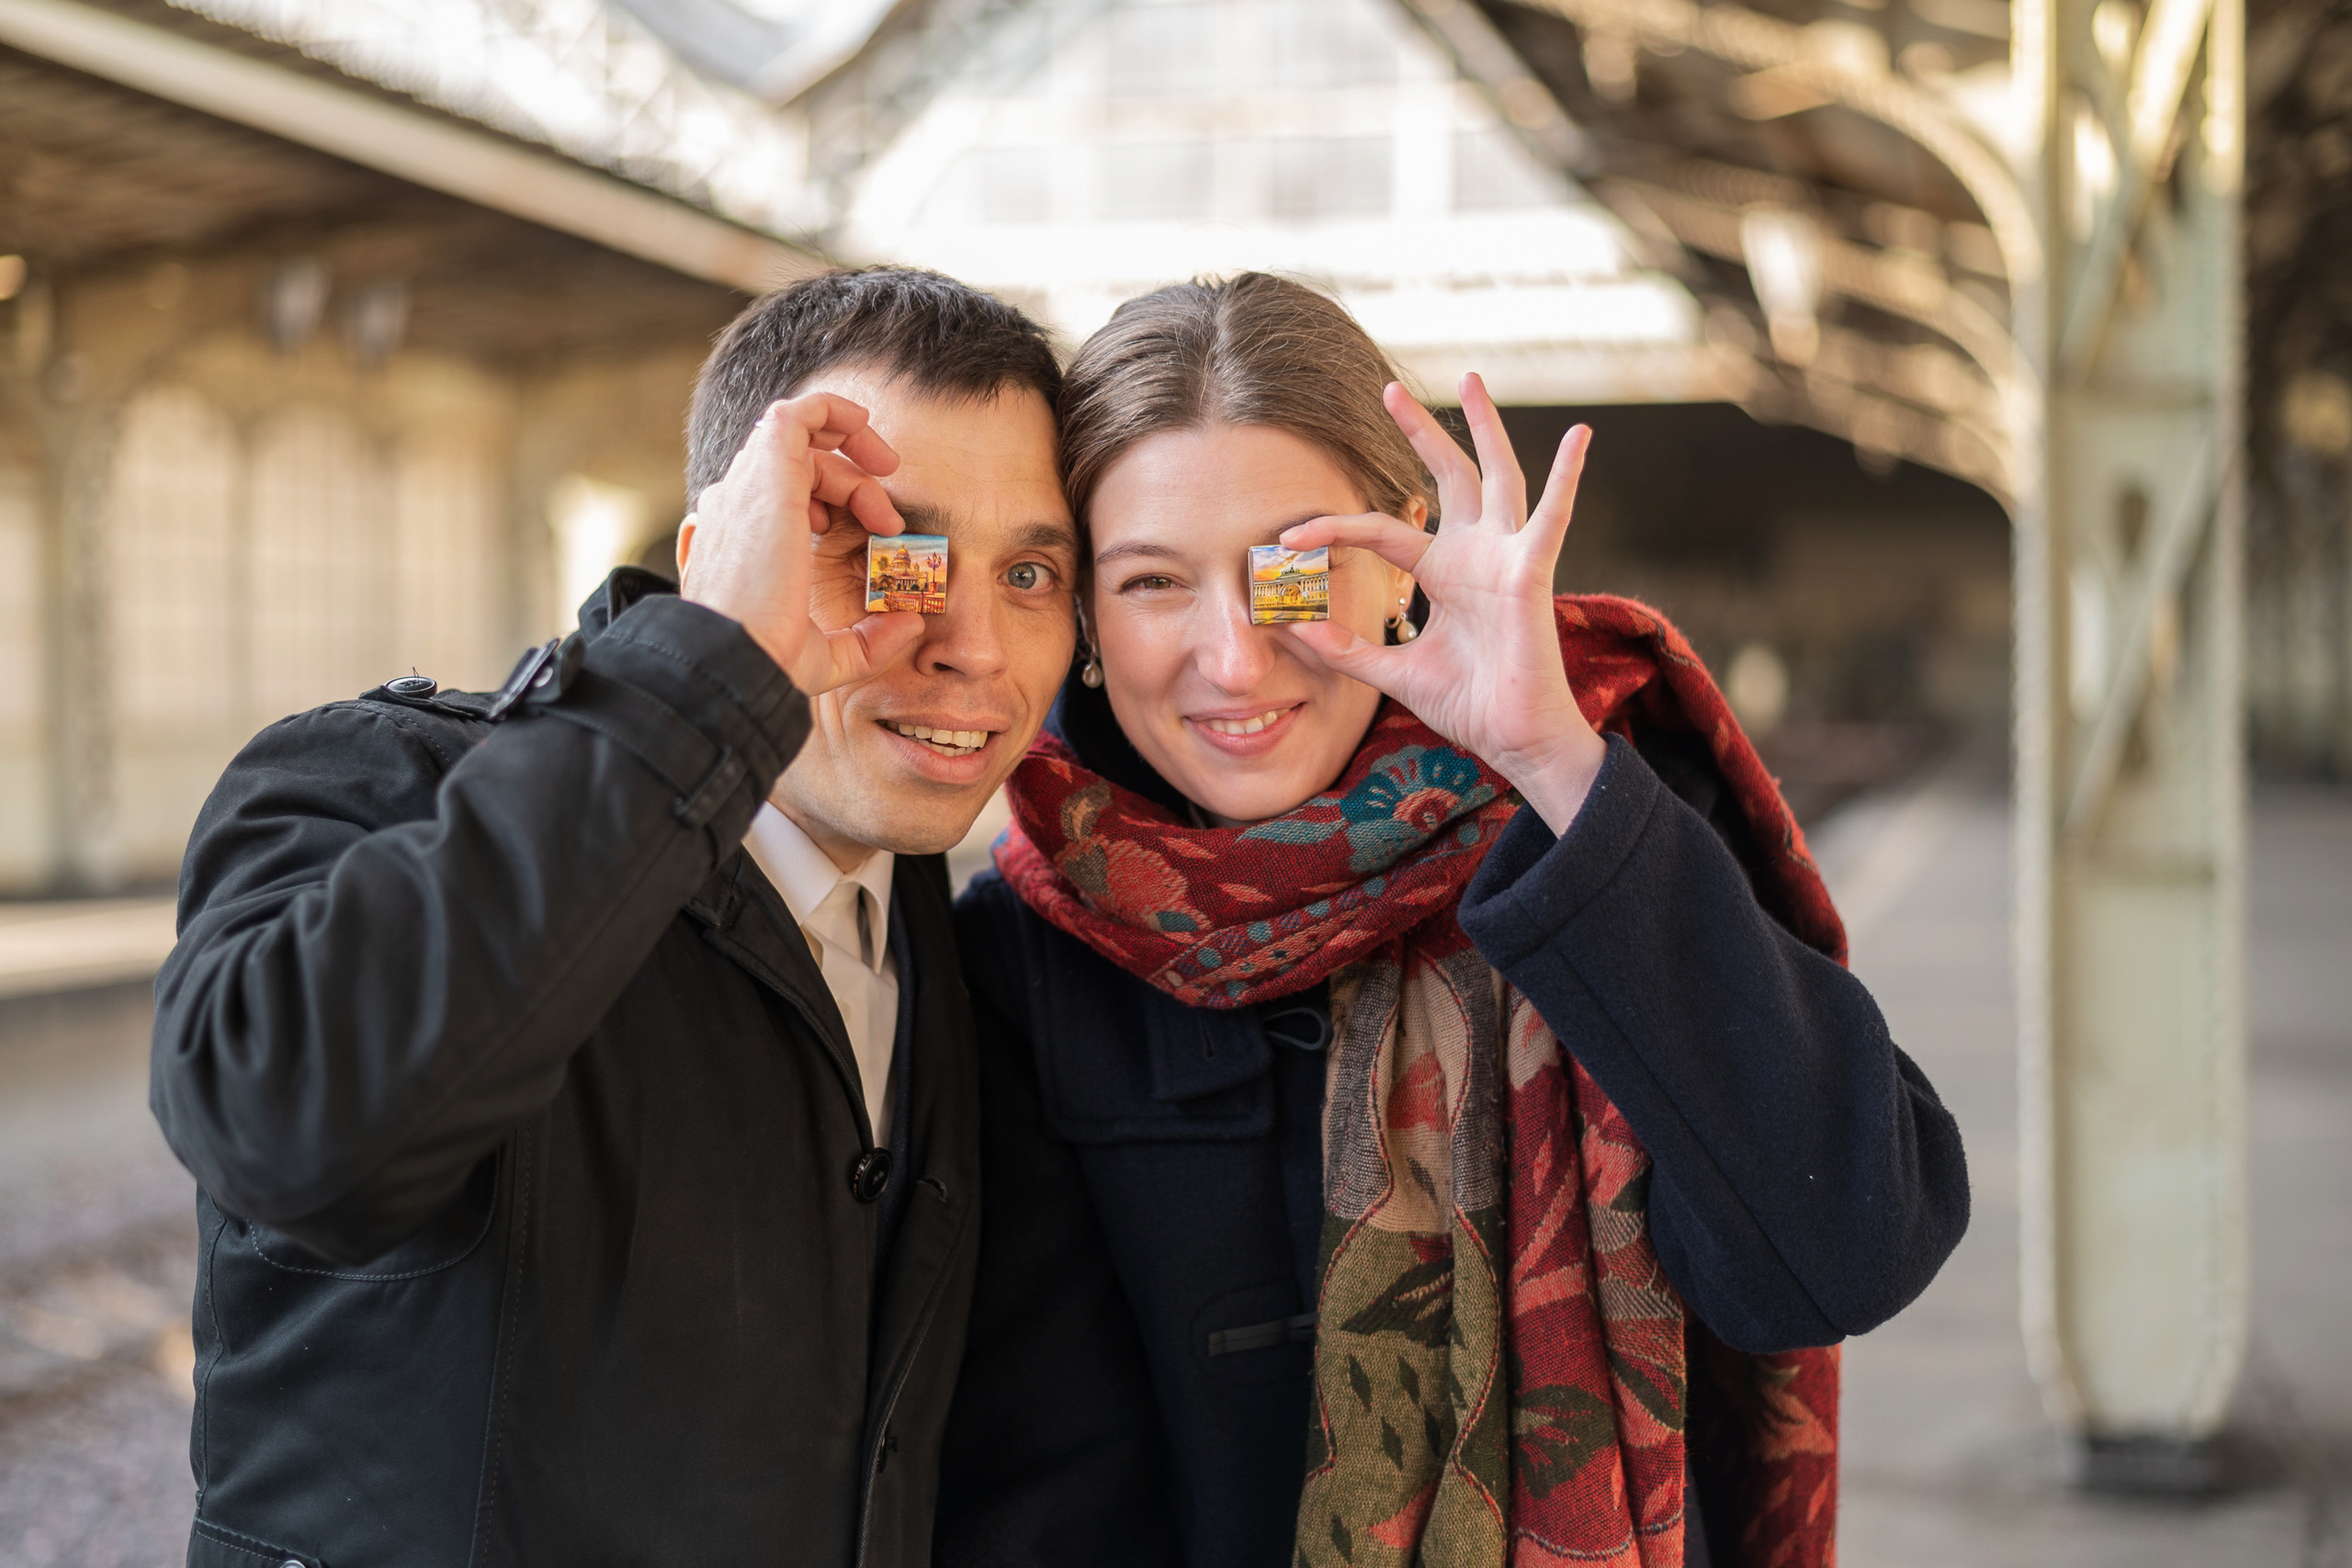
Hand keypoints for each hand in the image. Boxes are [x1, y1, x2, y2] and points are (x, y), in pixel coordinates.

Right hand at [678, 393, 925, 695]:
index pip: (782, 493)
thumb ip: (869, 640)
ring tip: (886, 472)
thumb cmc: (767, 660)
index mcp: (740, 539)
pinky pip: (797, 412)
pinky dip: (834, 409)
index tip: (874, 531)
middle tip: (887, 512)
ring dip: (850, 448)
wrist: (735, 650)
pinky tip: (866, 427)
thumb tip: (910, 624)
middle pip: (793, 461)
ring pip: (798, 435)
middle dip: (850, 475)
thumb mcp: (826, 656)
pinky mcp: (769, 468)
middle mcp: (738, 505)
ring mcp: (750, 484)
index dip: (835, 499)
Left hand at [1280, 374, 1607, 834]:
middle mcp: (1477, 554)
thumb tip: (1294, 629)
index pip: (1382, 530)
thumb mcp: (1395, 672)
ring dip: (1483, 427)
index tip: (1287, 538)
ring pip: (1496, 476)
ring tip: (1471, 378)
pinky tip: (1580, 436)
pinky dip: (1568, 476)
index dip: (1334, 529)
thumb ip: (1349, 650)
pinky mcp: (1531, 573)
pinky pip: (1553, 517)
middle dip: (1420, 432)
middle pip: (1448, 476)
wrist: (1513, 740)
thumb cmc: (1469, 705)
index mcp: (1445, 572)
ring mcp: (1507, 558)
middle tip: (1388, 390)